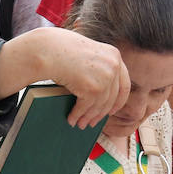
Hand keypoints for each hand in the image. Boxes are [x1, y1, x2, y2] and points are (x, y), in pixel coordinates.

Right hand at [0, 30, 129, 129]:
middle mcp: (113, 66)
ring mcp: (105, 78)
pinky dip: (78, 115)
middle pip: (111, 98)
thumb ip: (99, 67)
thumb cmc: (62, 50)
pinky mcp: (92, 89)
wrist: (48, 49)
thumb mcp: (89, 55)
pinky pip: (86, 107)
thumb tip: (102, 94)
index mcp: (115, 56)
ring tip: (81, 124)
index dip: (118, 100)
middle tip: (93, 122)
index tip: (112, 111)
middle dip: (101, 113)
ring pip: (99, 106)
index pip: (123, 84)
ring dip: (88, 117)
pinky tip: (72, 119)